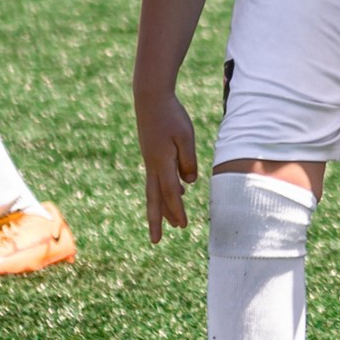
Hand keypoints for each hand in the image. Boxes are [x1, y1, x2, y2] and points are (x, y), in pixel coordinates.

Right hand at [136, 90, 200, 241]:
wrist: (150, 98)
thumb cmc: (171, 115)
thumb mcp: (186, 136)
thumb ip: (188, 160)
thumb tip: (189, 182)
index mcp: (162, 162)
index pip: (170, 192)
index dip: (176, 210)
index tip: (182, 226)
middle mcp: (153, 165)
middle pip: (154, 198)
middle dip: (156, 220)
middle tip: (156, 241)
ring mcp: (150, 160)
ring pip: (154, 189)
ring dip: (161, 207)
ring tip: (169, 223)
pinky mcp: (151, 153)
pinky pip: (157, 177)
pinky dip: (164, 189)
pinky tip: (178, 190)